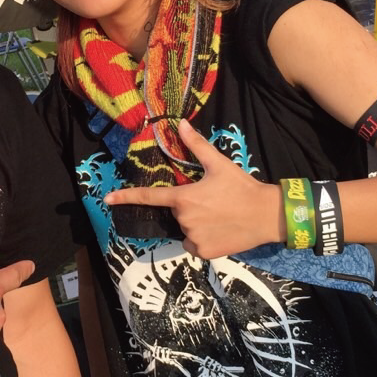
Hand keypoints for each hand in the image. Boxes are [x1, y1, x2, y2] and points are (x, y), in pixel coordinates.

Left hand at [103, 119, 279, 258]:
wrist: (267, 216)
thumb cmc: (242, 187)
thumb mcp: (219, 164)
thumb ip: (196, 145)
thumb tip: (180, 123)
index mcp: (184, 198)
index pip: (149, 197)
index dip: (126, 197)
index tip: (108, 199)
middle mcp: (184, 220)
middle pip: (176, 213)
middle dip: (188, 207)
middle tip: (212, 202)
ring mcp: (193, 238)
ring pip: (185, 229)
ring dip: (196, 223)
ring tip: (219, 216)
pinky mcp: (203, 252)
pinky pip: (194, 244)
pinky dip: (203, 238)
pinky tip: (220, 230)